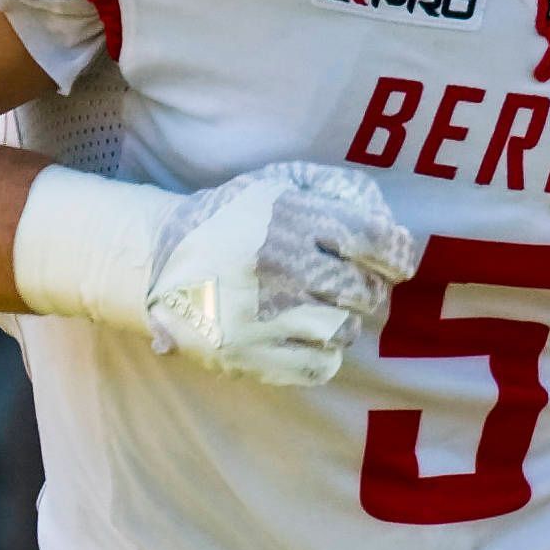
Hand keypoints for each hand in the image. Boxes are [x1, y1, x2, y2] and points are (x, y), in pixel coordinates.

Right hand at [143, 164, 426, 385]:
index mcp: (289, 216)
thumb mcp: (274, 184)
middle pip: (363, 291)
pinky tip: (304, 337)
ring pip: (345, 330)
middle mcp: (279, 263)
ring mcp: (263, 312)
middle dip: (365, 291)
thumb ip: (333, 194)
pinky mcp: (248, 353)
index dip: (395, 255)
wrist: (153, 259)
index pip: (372, 239)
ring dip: (342, 322)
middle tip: (347, 288)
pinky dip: (323, 354)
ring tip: (319, 310)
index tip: (394, 264)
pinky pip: (320, 365)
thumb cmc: (230, 220)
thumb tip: (392, 231)